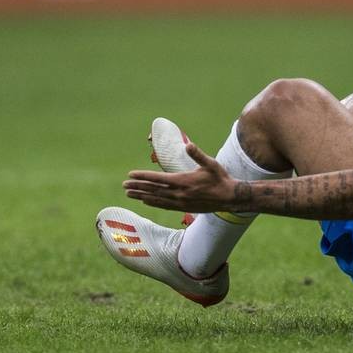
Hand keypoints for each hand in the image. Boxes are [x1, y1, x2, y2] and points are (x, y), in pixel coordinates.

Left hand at [123, 144, 239, 212]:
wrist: (229, 198)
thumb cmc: (220, 178)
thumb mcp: (210, 164)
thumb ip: (198, 155)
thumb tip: (188, 144)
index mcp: (183, 181)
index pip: (157, 178)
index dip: (143, 176)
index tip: (130, 175)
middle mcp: (179, 193)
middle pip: (153, 190)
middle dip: (137, 187)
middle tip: (124, 185)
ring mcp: (180, 202)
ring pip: (156, 199)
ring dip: (141, 196)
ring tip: (128, 194)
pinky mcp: (183, 208)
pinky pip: (163, 205)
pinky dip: (152, 203)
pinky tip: (145, 201)